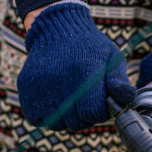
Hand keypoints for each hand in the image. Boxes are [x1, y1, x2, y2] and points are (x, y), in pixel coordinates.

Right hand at [17, 1, 135, 130]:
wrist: (57, 28)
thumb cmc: (90, 47)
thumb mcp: (111, 58)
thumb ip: (119, 82)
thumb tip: (126, 100)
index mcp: (84, 74)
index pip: (93, 113)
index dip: (100, 112)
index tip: (99, 102)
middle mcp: (61, 81)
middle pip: (76, 122)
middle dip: (84, 116)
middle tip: (84, 100)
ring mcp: (40, 85)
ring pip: (57, 123)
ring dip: (65, 117)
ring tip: (70, 99)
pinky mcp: (26, 88)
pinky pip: (37, 118)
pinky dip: (46, 115)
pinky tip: (54, 100)